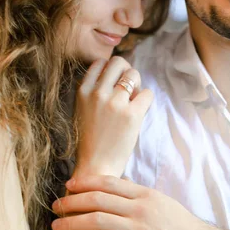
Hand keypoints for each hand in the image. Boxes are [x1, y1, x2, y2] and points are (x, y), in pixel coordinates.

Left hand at [52, 175, 229, 229]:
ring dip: (72, 223)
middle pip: (97, 198)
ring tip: (57, 226)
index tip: (69, 186)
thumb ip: (141, 197)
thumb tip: (121, 188)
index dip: (85, 183)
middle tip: (56, 206)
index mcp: (146, 194)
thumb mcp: (164, 205)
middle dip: (72, 201)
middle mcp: (141, 208)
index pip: (109, 182)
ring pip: (97, 220)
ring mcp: (140, 229)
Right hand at [74, 57, 152, 177]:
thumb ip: (94, 90)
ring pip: (134, 74)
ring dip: (137, 85)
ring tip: (132, 102)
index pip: (100, 62)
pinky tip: (139, 112)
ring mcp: (115, 103)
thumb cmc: (91, 140)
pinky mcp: (132, 115)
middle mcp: (98, 93)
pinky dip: (146, 99)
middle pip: (118, 62)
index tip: (114, 84)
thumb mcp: (82, 110)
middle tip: (127, 90)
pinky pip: (147, 93)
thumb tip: (117, 73)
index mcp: (83, 91)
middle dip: (126, 73)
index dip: (111, 71)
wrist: (95, 167)